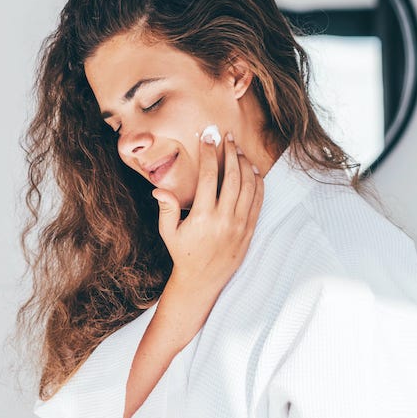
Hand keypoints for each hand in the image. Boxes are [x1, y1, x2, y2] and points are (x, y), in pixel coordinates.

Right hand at [152, 131, 263, 292]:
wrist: (202, 280)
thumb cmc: (183, 253)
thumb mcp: (168, 232)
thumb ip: (166, 209)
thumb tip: (158, 189)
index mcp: (202, 217)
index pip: (208, 176)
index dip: (208, 154)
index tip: (208, 138)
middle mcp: (223, 219)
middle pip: (232, 177)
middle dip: (230, 153)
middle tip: (227, 137)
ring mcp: (239, 225)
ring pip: (248, 187)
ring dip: (245, 165)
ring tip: (239, 150)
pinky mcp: (249, 231)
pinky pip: (258, 202)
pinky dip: (258, 184)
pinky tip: (253, 171)